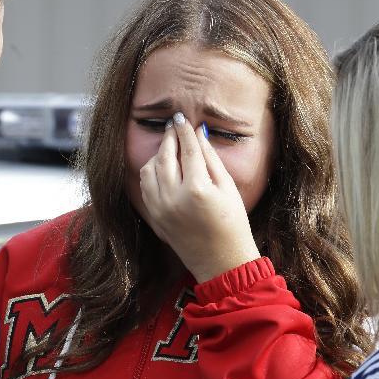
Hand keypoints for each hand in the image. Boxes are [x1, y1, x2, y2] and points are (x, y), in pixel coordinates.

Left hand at [139, 113, 260, 282]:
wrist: (220, 261)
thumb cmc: (232, 225)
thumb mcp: (228, 188)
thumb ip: (211, 159)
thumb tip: (198, 134)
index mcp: (196, 190)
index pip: (188, 150)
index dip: (184, 131)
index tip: (182, 117)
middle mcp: (173, 198)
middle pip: (165, 156)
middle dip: (169, 138)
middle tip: (174, 126)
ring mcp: (159, 208)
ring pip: (149, 170)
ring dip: (158, 154)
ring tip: (170, 147)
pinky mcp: (153, 216)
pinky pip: (145, 186)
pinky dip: (151, 172)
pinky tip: (162, 167)